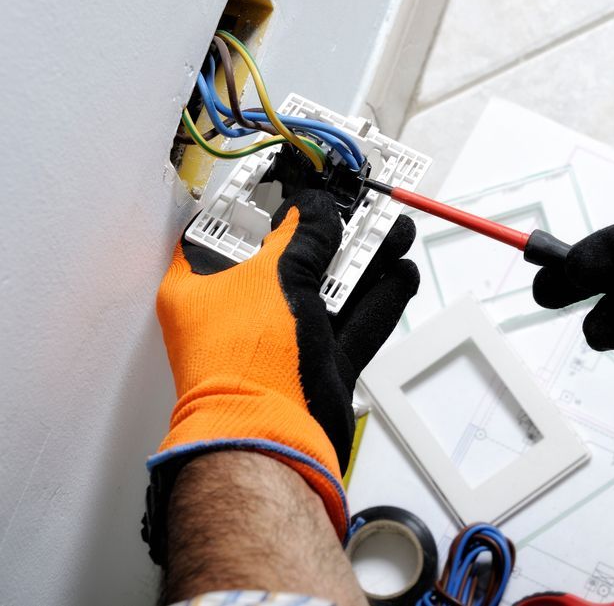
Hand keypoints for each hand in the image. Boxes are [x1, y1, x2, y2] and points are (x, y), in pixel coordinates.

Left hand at [151, 190, 417, 541]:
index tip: (299, 181)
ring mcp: (283, 341)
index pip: (231, 230)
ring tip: (396, 233)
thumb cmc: (247, 364)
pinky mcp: (319, 366)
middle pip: (293, 258)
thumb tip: (315, 210)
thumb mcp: (275, 278)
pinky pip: (354, 324)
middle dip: (334, 232)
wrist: (272, 441)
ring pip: (331, 290)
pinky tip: (400, 275)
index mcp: (204, 287)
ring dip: (366, 262)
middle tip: (363, 208)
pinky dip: (379, 301)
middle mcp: (241, 312)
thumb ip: (302, 237)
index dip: (265, 202)